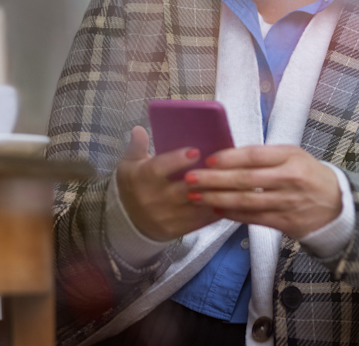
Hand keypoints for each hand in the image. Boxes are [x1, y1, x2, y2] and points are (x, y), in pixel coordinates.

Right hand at [115, 126, 222, 240]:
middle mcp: (153, 199)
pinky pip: (200, 221)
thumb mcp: (128, 163)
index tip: (196, 151)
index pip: (158, 168)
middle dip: (203, 179)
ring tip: (230, 182)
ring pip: (195, 206)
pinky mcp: (176, 230)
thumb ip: (137, 146)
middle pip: (181, 190)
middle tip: (221, 167)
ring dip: (214, 195)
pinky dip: (215, 211)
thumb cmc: (133, 186)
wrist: (128, 220)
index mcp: (141, 178)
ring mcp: (166, 216)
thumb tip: (139, 129)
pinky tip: (227, 199)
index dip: (176, 160)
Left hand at [184, 145, 341, 238]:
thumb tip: (227, 155)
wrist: (338, 204)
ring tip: (196, 196)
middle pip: (245, 179)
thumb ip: (265, 155)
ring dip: (217, 198)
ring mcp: (287, 202)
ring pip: (246, 201)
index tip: (208, 159)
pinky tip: (216, 210)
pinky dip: (233, 214)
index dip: (229, 157)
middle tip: (190, 179)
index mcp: (289, 157)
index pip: (254, 155)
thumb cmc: (308, 174)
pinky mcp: (286, 222)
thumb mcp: (293, 155)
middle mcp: (288, 179)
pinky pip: (254, 218)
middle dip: (214, 179)